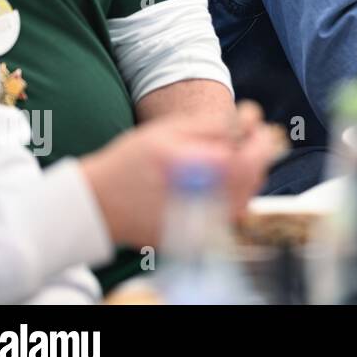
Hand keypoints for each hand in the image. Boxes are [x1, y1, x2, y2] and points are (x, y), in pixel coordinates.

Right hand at [80, 100, 282, 247]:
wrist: (96, 204)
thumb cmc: (130, 162)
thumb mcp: (170, 131)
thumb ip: (214, 125)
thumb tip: (249, 118)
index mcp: (206, 172)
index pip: (254, 156)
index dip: (260, 137)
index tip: (255, 124)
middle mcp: (212, 202)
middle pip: (254, 177)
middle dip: (255, 154)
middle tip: (244, 138)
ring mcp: (205, 224)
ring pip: (245, 196)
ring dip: (245, 173)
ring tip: (228, 156)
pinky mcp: (197, 237)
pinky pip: (229, 214)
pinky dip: (232, 194)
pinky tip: (215, 179)